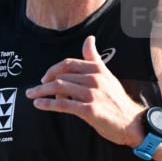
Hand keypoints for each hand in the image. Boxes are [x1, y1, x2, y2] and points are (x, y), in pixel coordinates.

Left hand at [25, 35, 144, 146]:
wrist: (131, 121)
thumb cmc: (116, 100)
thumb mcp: (107, 75)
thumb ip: (94, 58)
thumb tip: (89, 39)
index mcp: (97, 69)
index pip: (68, 63)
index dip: (53, 69)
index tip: (44, 77)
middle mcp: (94, 79)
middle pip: (61, 76)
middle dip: (44, 82)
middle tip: (33, 90)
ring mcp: (92, 94)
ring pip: (60, 88)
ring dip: (41, 91)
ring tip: (30, 95)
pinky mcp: (89, 110)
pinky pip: (63, 105)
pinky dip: (48, 104)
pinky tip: (38, 104)